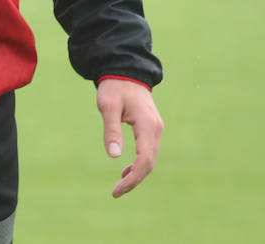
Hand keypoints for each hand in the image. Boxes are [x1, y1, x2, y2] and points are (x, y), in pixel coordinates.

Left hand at [97, 77, 162, 198]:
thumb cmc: (114, 87)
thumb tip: (114, 156)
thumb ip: (111, 129)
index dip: (132, 178)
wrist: (125, 71)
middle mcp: (156, 129)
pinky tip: (126, 171)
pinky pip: (149, 152)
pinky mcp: (152, 128)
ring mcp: (156, 129)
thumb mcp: (108, 106)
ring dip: (137, 174)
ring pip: (150, 159)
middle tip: (115, 192)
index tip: (116, 190)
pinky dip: (140, 164)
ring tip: (119, 185)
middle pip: (150, 163)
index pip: (144, 160)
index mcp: (147, 125)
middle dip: (134, 180)